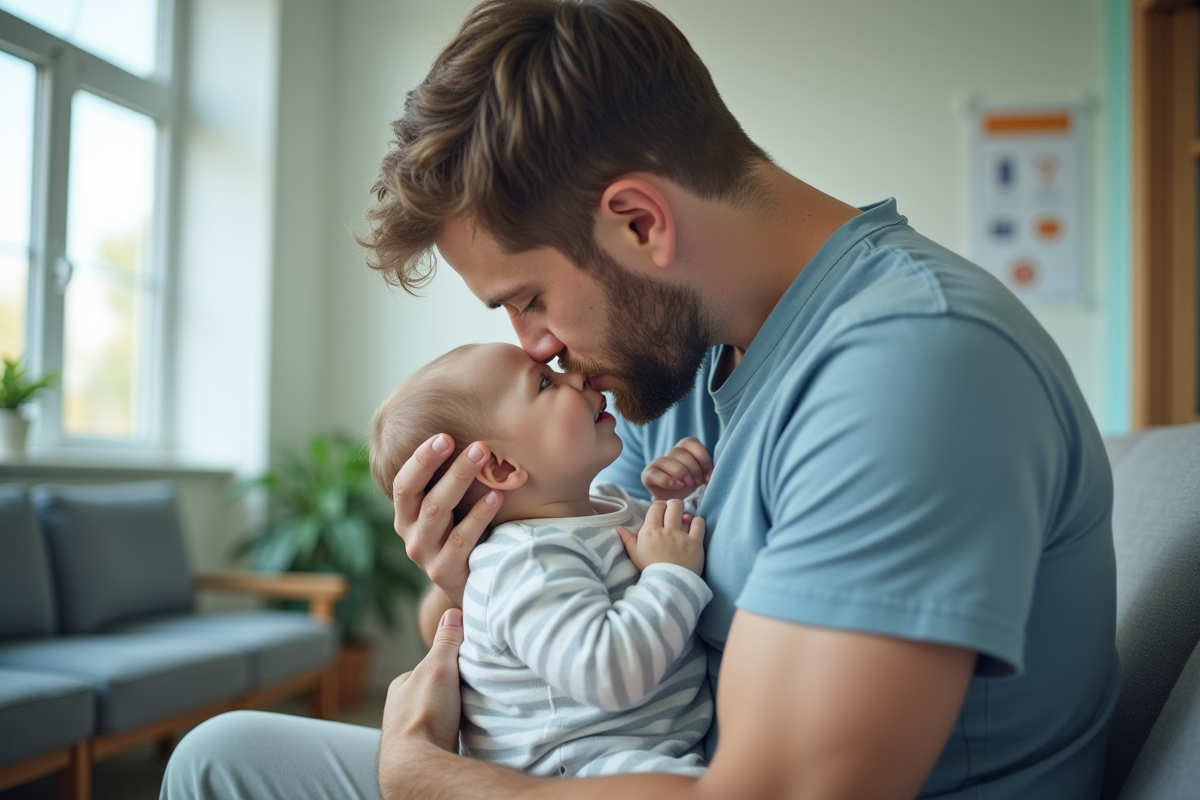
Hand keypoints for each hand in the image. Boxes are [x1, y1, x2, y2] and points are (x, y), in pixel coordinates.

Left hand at [380, 609, 463, 768]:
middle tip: (473, 690)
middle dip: (452, 691)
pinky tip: (465, 734)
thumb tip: (452, 612)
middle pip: (436, 692)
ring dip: (454, 714)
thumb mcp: (438, 667)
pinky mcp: (424, 753)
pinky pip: (444, 735)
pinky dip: (455, 732)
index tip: (468, 665)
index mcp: (400, 687)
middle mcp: (401, 710)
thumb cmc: (423, 715)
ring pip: (440, 715)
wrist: (419, 766)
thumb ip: (446, 641)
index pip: (430, 667)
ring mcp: (411, 734)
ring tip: (472, 713)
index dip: (450, 664)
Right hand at [393, 434, 503, 604]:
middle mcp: (411, 533)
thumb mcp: (451, 510)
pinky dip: (479, 515)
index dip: (420, 459)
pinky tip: (496, 496)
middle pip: (419, 493)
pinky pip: (462, 539)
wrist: (473, 586)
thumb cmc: (466, 535)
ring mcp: (425, 554)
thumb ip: (451, 481)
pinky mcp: (445, 571)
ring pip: (438, 512)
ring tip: (484, 456)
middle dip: (444, 464)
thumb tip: (475, 434)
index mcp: (407, 514)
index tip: (444, 436)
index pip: (403, 482)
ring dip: (461, 480)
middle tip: (475, 443)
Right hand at [617, 499, 704, 574]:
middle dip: (674, 506)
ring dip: (684, 515)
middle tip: (673, 512)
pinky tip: (694, 526)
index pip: (656, 507)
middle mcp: (666, 530)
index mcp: (650, 531)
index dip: (660, 506)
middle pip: (673, 506)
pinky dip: (697, 522)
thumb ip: (627, 539)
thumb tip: (618, 528)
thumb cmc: (650, 570)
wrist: (668, 585)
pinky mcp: (695, 543)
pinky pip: (699, 524)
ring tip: (683, 520)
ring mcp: (681, 536)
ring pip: (685, 513)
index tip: (661, 510)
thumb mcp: (635, 554)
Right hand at [641, 437, 712, 500]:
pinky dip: (667, 480)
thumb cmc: (691, 488)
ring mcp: (657, 463)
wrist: (674, 503)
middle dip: (693, 469)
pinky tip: (677, 487)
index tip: (708, 475)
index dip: (702, 457)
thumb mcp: (702, 477)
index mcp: (684, 449)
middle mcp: (670, 453)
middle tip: (697, 483)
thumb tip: (714, 470)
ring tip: (687, 485)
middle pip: (681, 453)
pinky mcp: (648, 475)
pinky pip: (655, 473)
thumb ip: (707, 470)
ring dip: (681, 474)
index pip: (691, 442)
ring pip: (668, 461)